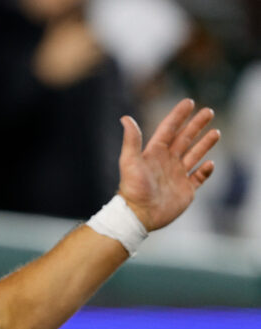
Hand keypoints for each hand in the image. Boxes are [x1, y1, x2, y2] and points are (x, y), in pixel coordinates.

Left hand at [117, 99, 219, 230]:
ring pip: (194, 155)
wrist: (139, 215)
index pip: (169, 129)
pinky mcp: (185, 190)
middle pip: (185, 139)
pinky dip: (205, 170)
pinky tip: (210, 163)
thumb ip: (131, 140)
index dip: (178, 115)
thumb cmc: (132, 188)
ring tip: (215, 132)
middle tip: (208, 111)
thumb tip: (125, 118)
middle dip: (196, 125)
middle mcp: (167, 162)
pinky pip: (198, 177)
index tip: (188, 102)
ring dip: (204, 143)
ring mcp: (177, 175)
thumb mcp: (129, 161)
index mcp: (155, 153)